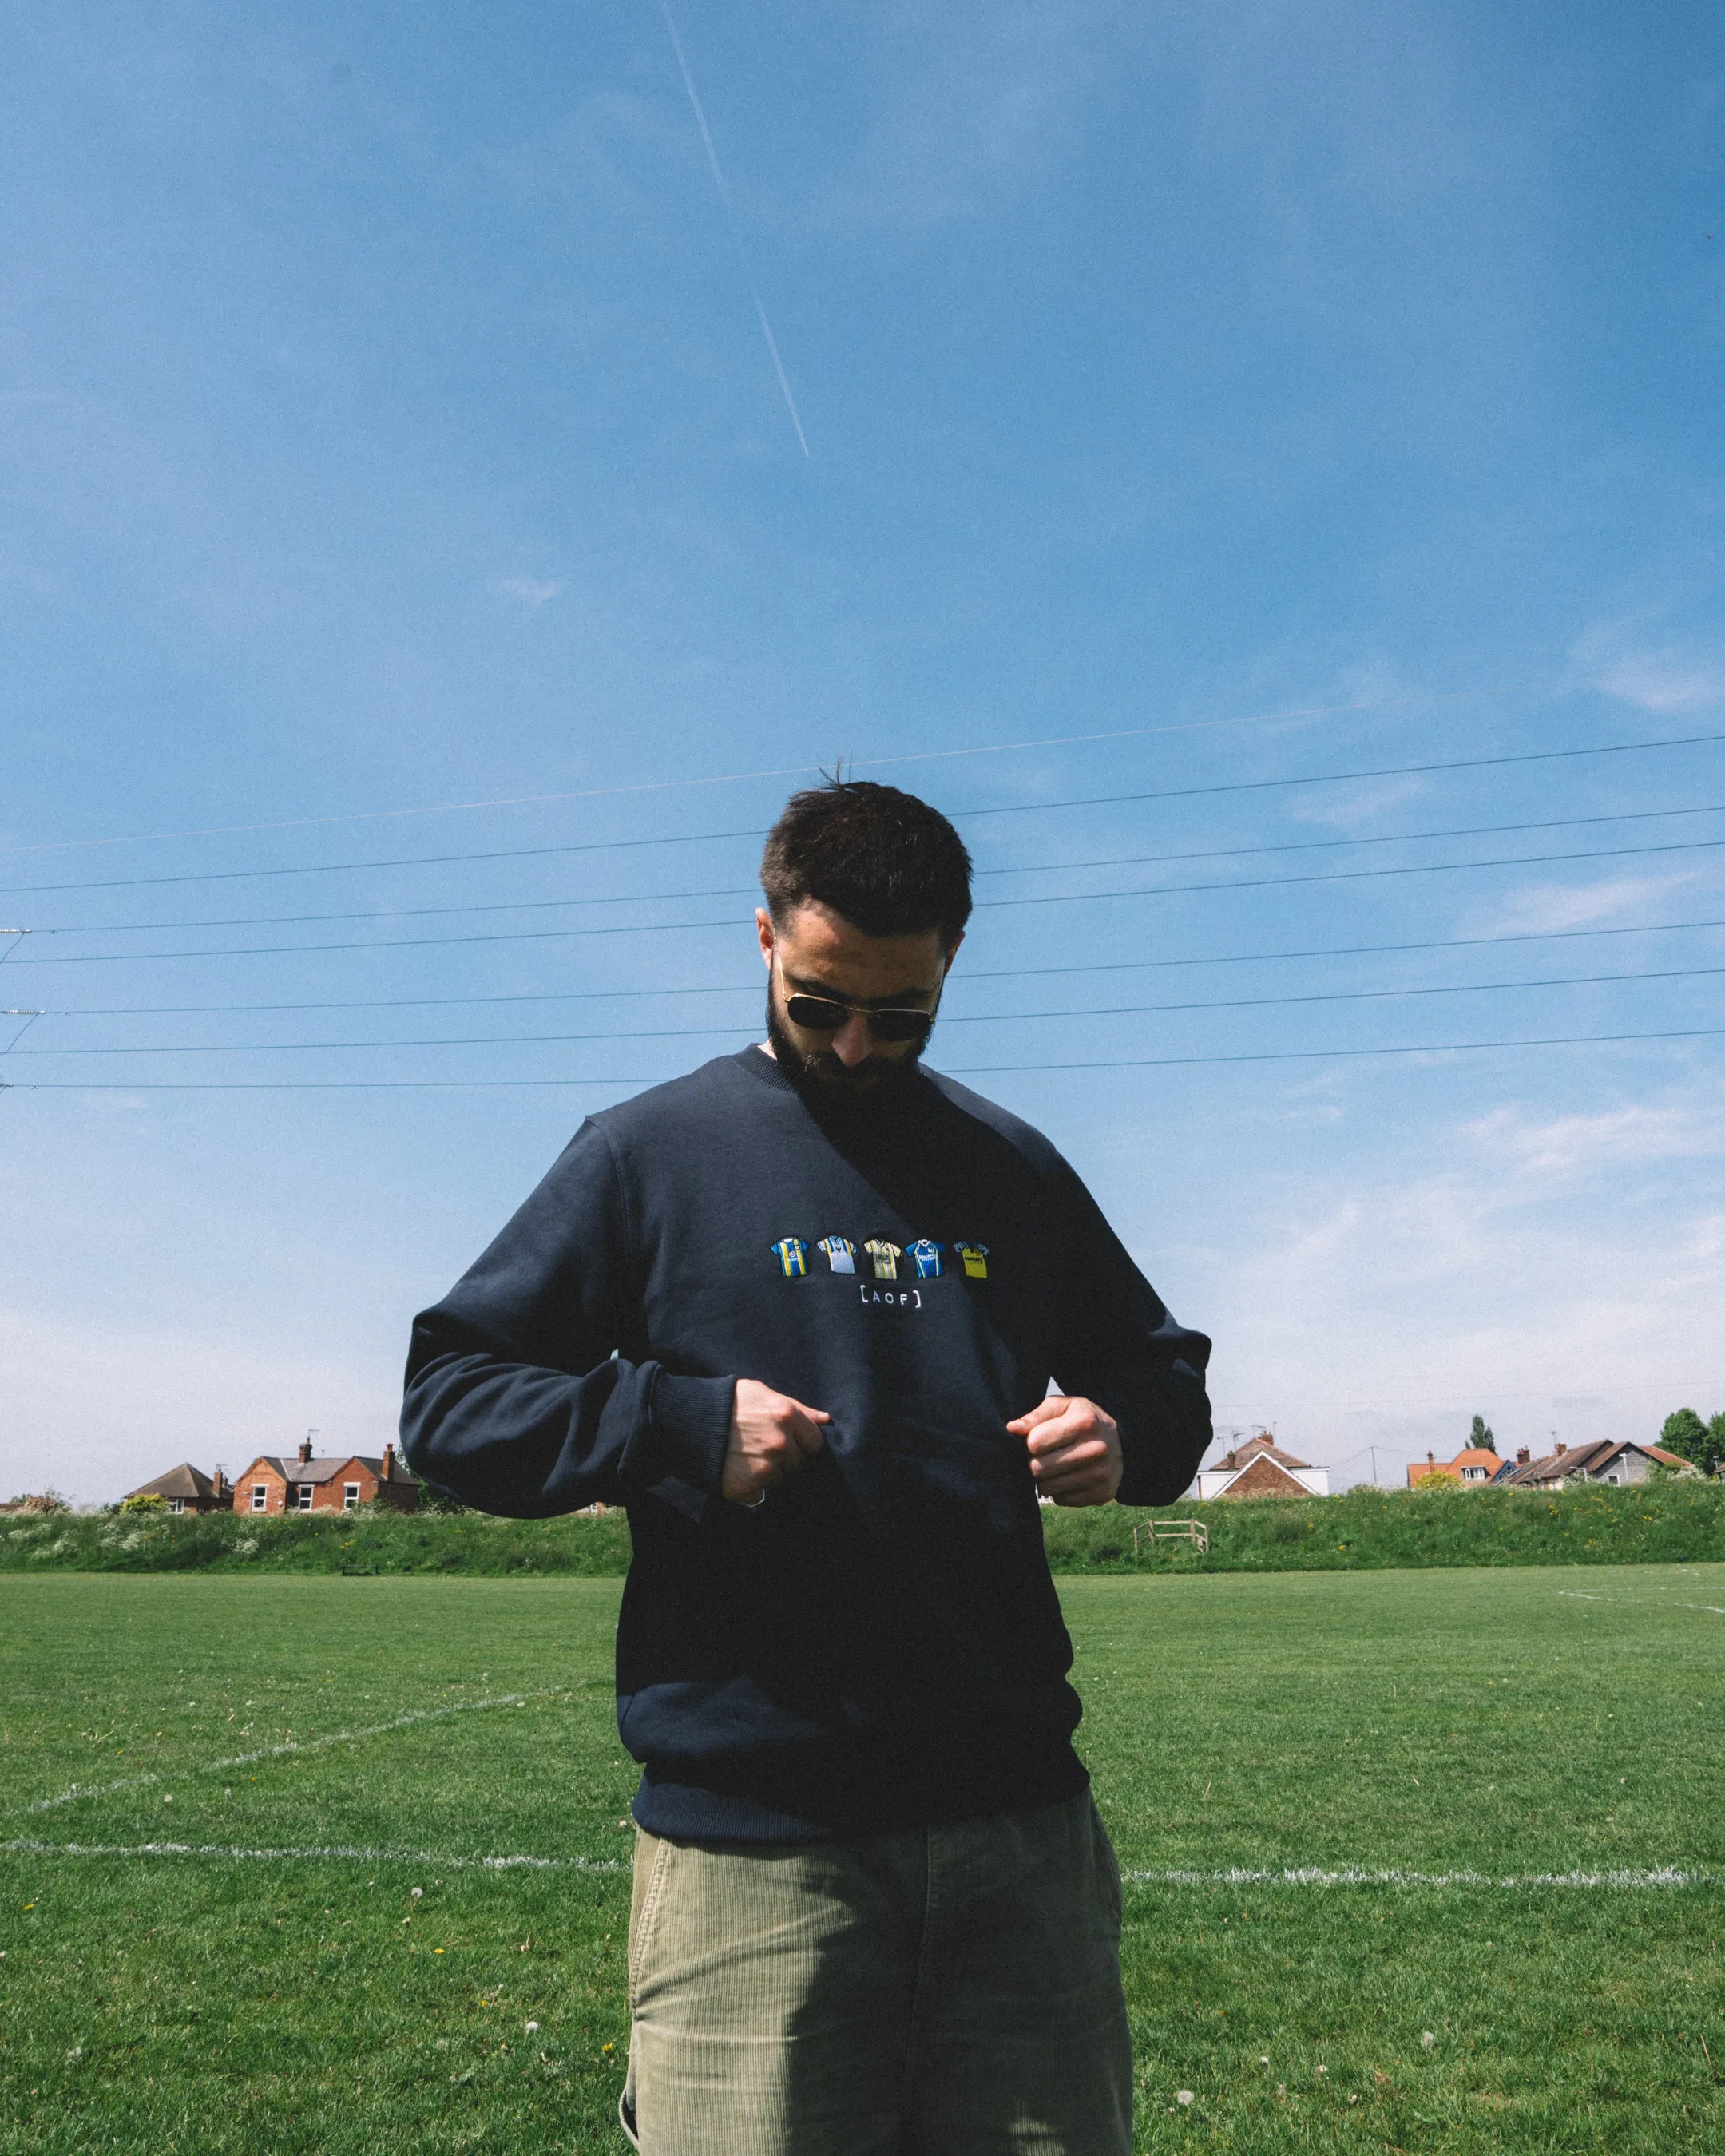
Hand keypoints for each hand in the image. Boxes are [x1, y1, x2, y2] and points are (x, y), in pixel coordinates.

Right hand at [723, 1378, 829, 1503]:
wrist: (687, 1420)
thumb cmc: (727, 1402)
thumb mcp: (761, 1393)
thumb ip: (797, 1408)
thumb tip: (825, 1420)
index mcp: (786, 1416)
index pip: (815, 1442)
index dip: (803, 1443)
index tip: (790, 1442)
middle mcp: (780, 1444)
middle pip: (799, 1464)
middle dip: (787, 1459)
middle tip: (763, 1449)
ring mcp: (764, 1467)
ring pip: (780, 1480)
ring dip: (768, 1474)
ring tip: (748, 1459)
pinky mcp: (747, 1487)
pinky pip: (760, 1495)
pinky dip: (751, 1488)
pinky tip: (738, 1471)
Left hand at [1008, 1395, 1122, 1506]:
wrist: (1123, 1444)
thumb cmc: (1084, 1420)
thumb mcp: (1064, 1407)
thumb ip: (1036, 1415)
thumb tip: (1012, 1428)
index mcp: (1085, 1422)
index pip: (1034, 1442)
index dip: (1031, 1441)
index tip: (1040, 1438)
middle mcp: (1096, 1449)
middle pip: (1038, 1468)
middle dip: (1034, 1462)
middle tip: (1044, 1455)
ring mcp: (1101, 1475)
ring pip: (1047, 1488)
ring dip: (1045, 1478)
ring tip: (1056, 1465)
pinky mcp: (1102, 1494)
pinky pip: (1061, 1500)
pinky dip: (1059, 1491)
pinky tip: (1068, 1476)